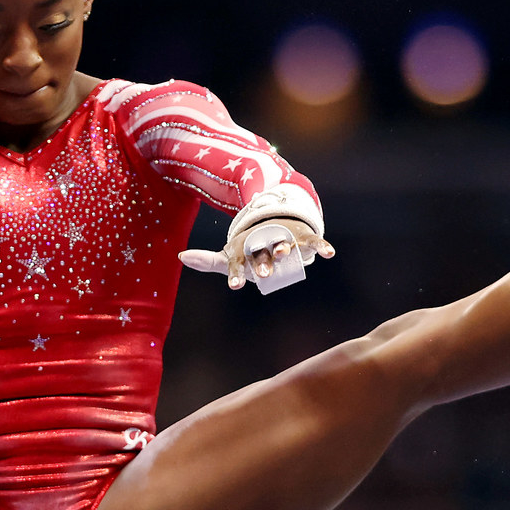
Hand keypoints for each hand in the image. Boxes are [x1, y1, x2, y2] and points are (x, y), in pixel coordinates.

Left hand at [180, 217, 334, 290]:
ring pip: (284, 244)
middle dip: (262, 263)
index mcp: (246, 249)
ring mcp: (283, 237)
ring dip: (284, 248)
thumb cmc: (249, 248)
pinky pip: (313, 241)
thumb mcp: (229, 256)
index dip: (236, 274)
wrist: (274, 222)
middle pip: (262, 254)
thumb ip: (208, 260)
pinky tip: (329, 254)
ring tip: (285, 253)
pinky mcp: (302, 236)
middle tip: (262, 274)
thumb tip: (181, 255)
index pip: (239, 263)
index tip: (234, 287)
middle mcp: (264, 242)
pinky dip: (321, 246)